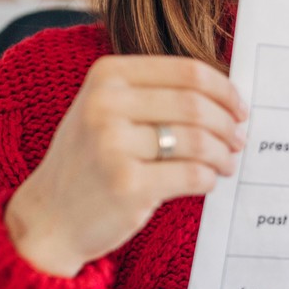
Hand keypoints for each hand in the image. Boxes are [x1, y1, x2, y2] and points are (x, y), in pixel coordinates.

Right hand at [4, 56, 247, 276]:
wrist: (49, 217)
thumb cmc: (90, 161)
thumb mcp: (106, 111)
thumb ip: (155, 94)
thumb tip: (228, 97)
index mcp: (106, 75)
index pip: (187, 71)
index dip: (224, 89)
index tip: (239, 108)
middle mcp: (105, 104)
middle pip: (196, 105)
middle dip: (227, 124)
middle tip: (238, 139)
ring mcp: (113, 145)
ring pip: (198, 140)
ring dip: (223, 154)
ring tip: (227, 162)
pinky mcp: (127, 185)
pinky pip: (192, 175)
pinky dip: (209, 178)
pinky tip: (208, 181)